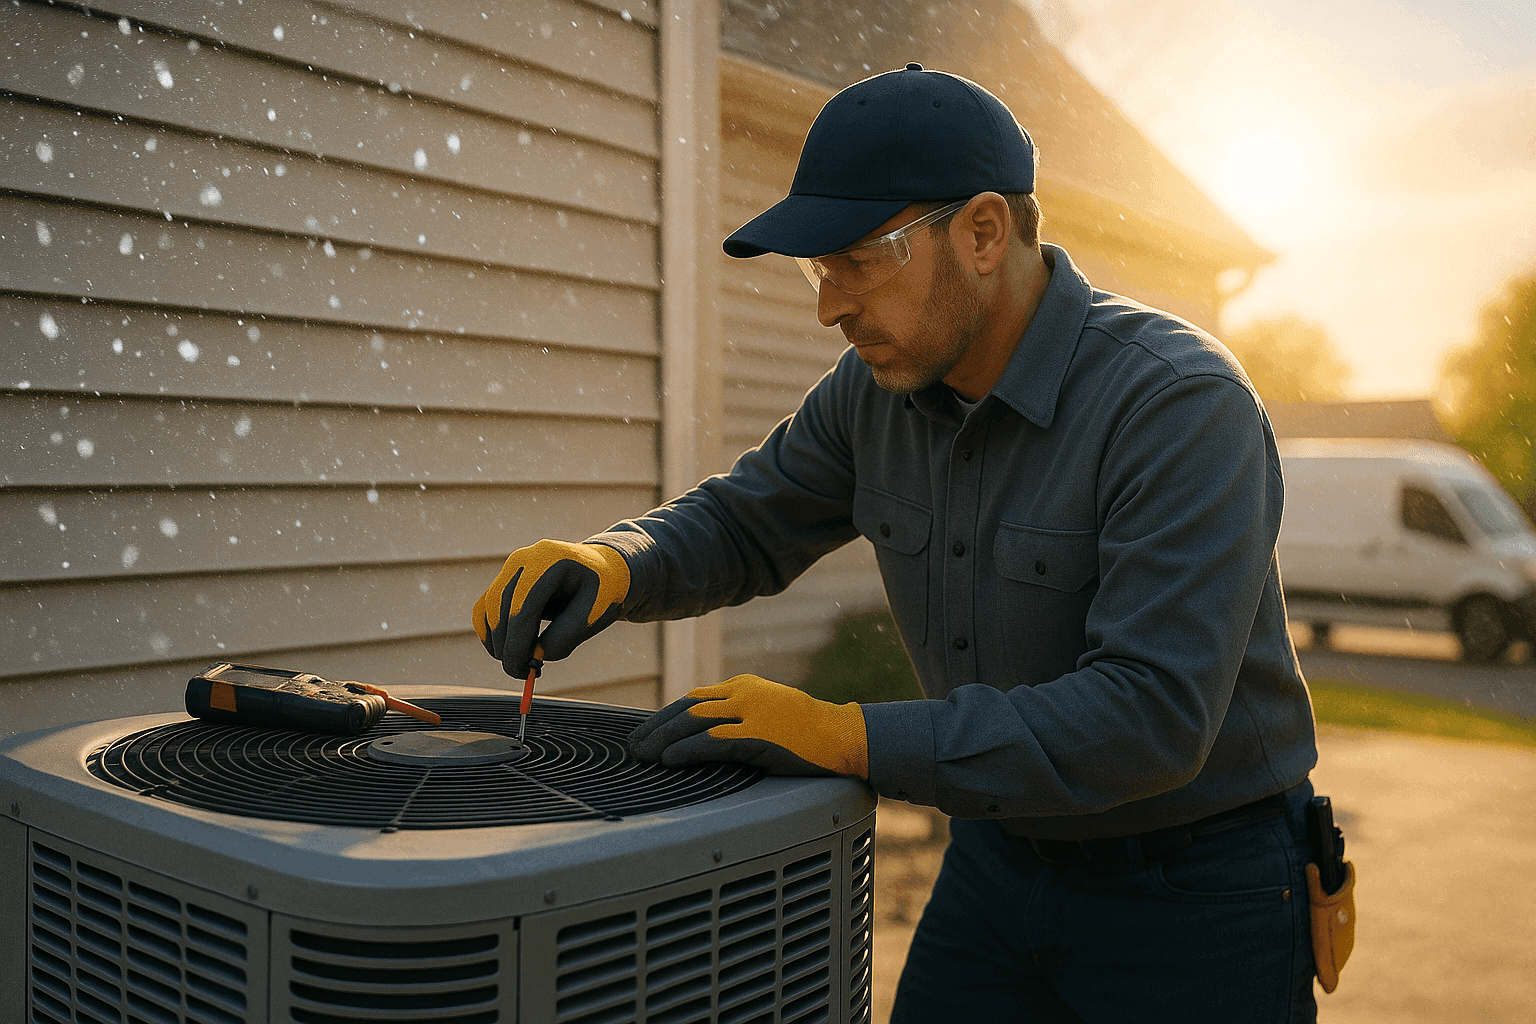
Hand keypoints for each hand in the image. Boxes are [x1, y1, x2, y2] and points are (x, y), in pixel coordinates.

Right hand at [472, 540, 629, 675]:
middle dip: (507, 646)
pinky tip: (503, 651)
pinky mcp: (505, 579)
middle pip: (501, 607)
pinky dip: (488, 632)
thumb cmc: (602, 591)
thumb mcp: (596, 613)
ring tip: (520, 663)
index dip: (517, 642)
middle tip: (521, 673)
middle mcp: (526, 558)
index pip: (524, 605)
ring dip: (497, 642)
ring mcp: (512, 567)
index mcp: (552, 560)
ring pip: (489, 609)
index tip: (521, 671)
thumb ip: (567, 635)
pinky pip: (485, 607)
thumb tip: (535, 655)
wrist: (601, 569)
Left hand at [627, 674, 867, 776]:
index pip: (694, 698)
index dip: (665, 717)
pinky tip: (669, 760)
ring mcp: (751, 713)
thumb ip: (739, 714)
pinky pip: (713, 742)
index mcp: (744, 686)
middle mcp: (743, 693)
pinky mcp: (758, 736)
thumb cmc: (808, 730)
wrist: (843, 734)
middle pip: (687, 708)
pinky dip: (686, 751)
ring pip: (693, 723)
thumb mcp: (769, 711)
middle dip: (655, 727)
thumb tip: (703, 734)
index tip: (647, 732)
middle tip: (633, 745)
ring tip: (642, 755)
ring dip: (662, 740)